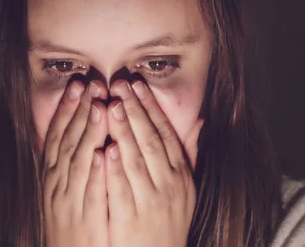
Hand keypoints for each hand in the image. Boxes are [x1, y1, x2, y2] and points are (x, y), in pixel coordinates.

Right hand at [41, 80, 109, 246]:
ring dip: (88, 133)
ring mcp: (68, 202)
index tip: (78, 84)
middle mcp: (56, 184)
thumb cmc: (70, 221)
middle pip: (67, 141)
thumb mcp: (65, 189)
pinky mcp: (84, 220)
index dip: (67, 108)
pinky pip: (90, 194)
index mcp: (52, 174)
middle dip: (79, 111)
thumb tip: (83, 130)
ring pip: (77, 162)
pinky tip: (105, 154)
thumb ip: (73, 160)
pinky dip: (96, 173)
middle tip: (91, 84)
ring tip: (100, 107)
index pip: (58, 134)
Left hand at [105, 80, 203, 246]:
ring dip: (123, 131)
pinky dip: (114, 170)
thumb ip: (189, 153)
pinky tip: (105, 149)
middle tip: (119, 85)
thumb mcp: (187, 187)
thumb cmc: (170, 220)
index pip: (165, 132)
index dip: (150, 106)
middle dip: (134, 110)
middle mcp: (169, 184)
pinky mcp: (131, 220)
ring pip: (136, 160)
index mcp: (180, 174)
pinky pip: (122, 191)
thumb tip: (199, 120)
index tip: (136, 85)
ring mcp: (151, 202)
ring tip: (111, 105)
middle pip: (150, 140)